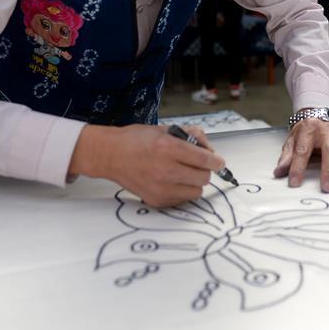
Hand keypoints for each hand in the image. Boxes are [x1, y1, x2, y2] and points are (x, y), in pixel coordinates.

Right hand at [69, 124, 224, 207]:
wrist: (110, 155)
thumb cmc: (135, 140)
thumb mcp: (164, 129)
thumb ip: (190, 135)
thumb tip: (208, 148)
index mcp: (169, 148)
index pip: (205, 160)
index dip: (216, 161)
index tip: (219, 162)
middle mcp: (166, 170)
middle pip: (204, 178)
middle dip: (205, 170)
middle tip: (197, 165)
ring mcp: (161, 188)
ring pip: (196, 191)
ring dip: (194, 182)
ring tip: (184, 173)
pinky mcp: (156, 200)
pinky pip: (182, 199)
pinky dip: (182, 191)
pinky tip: (172, 181)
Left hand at [273, 118, 328, 191]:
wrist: (318, 118)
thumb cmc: (305, 133)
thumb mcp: (292, 141)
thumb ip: (286, 157)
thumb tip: (279, 172)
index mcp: (309, 129)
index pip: (303, 150)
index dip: (297, 167)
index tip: (294, 183)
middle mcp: (328, 132)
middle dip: (328, 170)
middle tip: (326, 188)